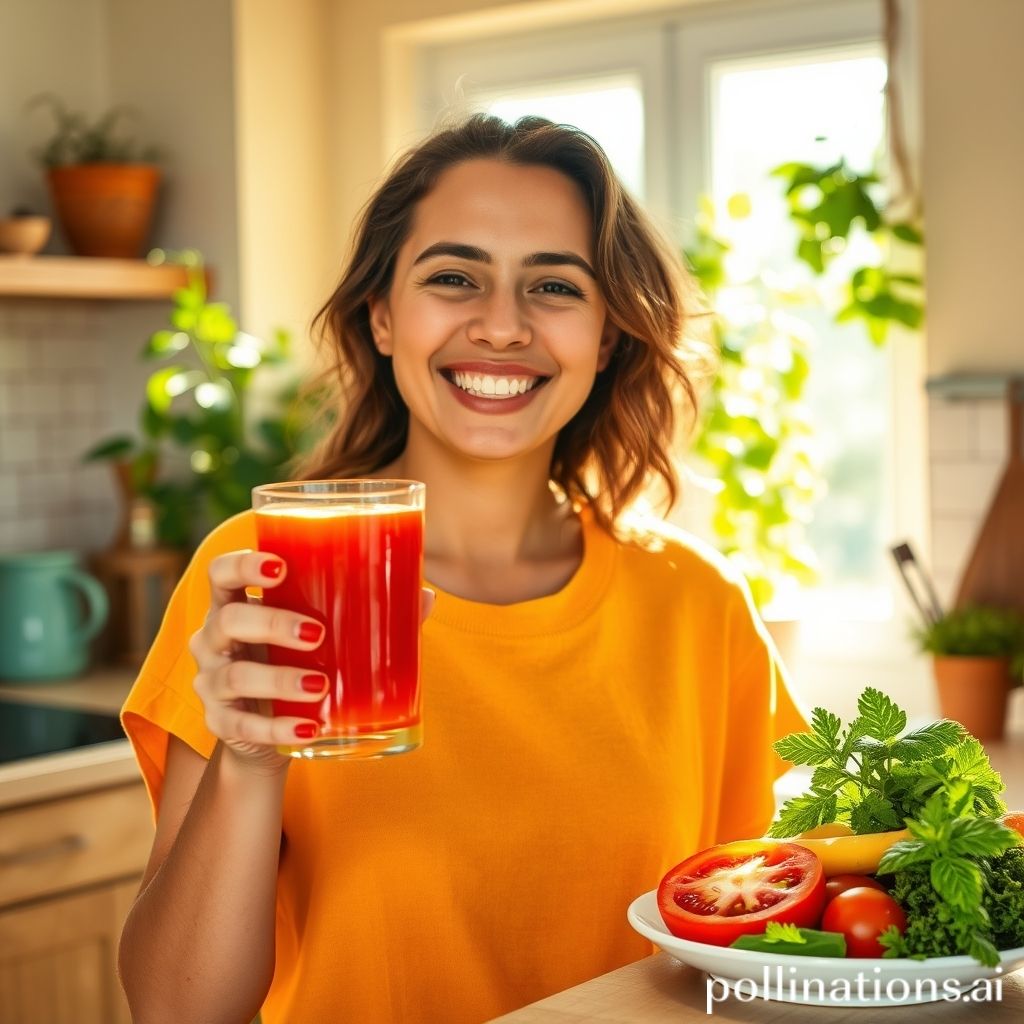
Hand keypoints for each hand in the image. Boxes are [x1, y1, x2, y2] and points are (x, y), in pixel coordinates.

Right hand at [190, 550, 434, 771]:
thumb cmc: (298, 660)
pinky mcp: (220, 723)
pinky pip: (242, 726)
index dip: (243, 565)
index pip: (221, 572)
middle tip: (317, 633)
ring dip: (279, 681)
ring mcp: (212, 682)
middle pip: (229, 620)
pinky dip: (276, 729)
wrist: (269, 729)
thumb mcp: (323, 634)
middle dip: (271, 623)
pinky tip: (308, 730)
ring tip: (321, 686)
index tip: (280, 566)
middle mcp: (214, 639)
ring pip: (234, 676)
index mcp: (237, 603)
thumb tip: (424, 597)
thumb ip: (367, 612)